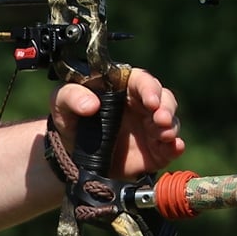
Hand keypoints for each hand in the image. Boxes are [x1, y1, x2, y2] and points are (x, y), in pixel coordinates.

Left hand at [48, 67, 184, 178]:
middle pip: (164, 99)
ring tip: (164, 134)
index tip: (150, 100)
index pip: (142, 81)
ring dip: (171, 126)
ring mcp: (150, 128)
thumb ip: (71, 96)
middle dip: (166, 107)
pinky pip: (170, 147)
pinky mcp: (154, 151)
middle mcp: (141, 105)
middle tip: (161, 119)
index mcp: (123, 87)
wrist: (71, 154)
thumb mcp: (61, 102)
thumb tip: (90, 104)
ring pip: (171, 121)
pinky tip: (175, 146)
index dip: (149, 88)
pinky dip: (175, 146)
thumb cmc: (70, 119)